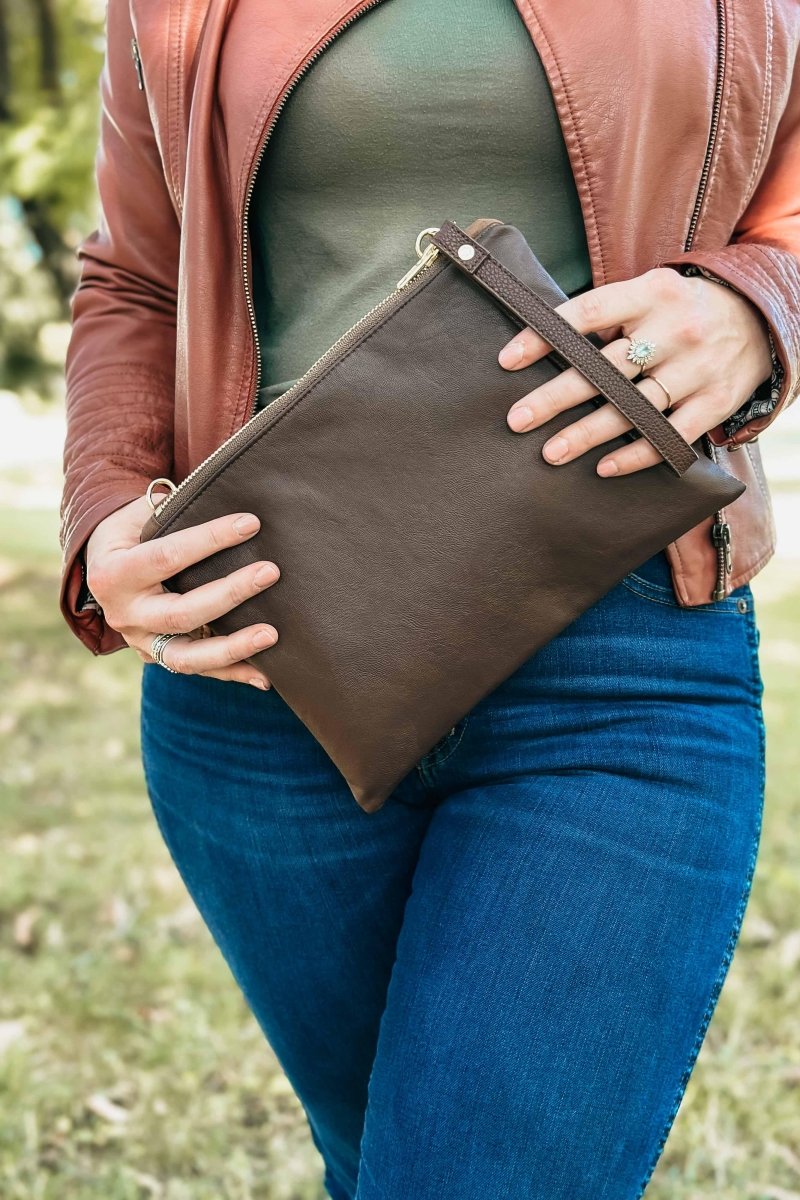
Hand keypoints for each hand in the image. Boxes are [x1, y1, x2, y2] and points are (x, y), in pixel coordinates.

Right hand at [84, 495, 279, 687]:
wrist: (103, 567)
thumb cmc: (131, 532)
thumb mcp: (139, 515)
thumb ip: (174, 513)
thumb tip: (227, 511)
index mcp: (115, 574)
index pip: (167, 557)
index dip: (210, 539)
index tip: (250, 524)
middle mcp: (125, 614)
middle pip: (181, 613)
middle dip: (229, 593)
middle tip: (270, 573)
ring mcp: (141, 642)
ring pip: (188, 657)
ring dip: (234, 647)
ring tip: (272, 634)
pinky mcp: (159, 658)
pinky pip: (200, 671)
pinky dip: (233, 674)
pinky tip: (266, 675)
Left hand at [499, 266, 773, 475]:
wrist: (759, 319)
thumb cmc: (681, 310)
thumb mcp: (649, 295)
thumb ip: (607, 316)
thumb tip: (542, 344)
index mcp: (652, 294)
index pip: (588, 313)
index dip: (545, 336)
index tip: (507, 361)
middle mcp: (676, 329)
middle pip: (606, 367)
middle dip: (556, 396)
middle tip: (517, 419)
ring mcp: (698, 368)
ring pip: (635, 406)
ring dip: (588, 433)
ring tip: (550, 452)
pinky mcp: (716, 401)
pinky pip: (672, 435)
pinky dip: (638, 453)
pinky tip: (605, 466)